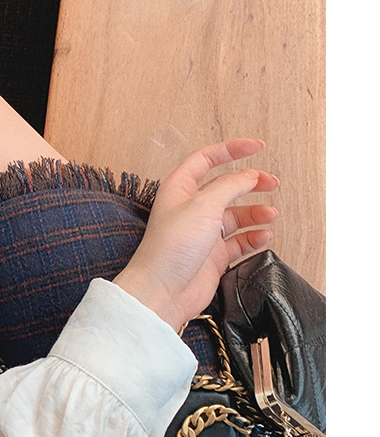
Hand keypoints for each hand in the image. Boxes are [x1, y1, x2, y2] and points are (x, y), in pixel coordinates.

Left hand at [112, 139, 278, 330]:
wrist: (163, 290)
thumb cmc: (170, 248)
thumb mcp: (203, 206)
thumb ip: (229, 187)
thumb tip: (248, 175)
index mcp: (179, 189)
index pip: (206, 159)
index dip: (231, 150)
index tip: (256, 146)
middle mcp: (190, 208)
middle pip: (225, 187)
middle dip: (249, 183)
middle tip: (272, 183)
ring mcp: (201, 233)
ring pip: (234, 215)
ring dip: (254, 213)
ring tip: (271, 215)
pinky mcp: (212, 256)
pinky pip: (238, 242)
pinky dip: (253, 237)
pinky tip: (263, 236)